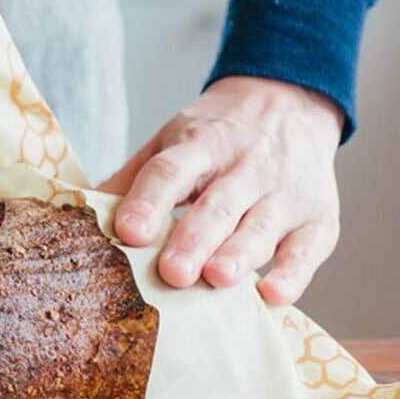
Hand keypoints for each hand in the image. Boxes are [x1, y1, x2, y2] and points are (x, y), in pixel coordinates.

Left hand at [101, 76, 342, 303]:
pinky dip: (293, 274)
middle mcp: (245, 166)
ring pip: (261, 227)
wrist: (288, 102)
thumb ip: (132, 177)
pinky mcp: (319, 219)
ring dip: (240, 255)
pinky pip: (308, 249)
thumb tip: (80, 212)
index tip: (127, 232)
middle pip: (217, 205)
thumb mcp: (170, 141)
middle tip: (171, 273)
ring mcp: (285, 192)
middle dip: (194, 240)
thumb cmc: (214, 135)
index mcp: (199, 145)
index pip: (170, 172)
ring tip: (216, 280)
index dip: (148, 202)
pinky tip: (272, 296)